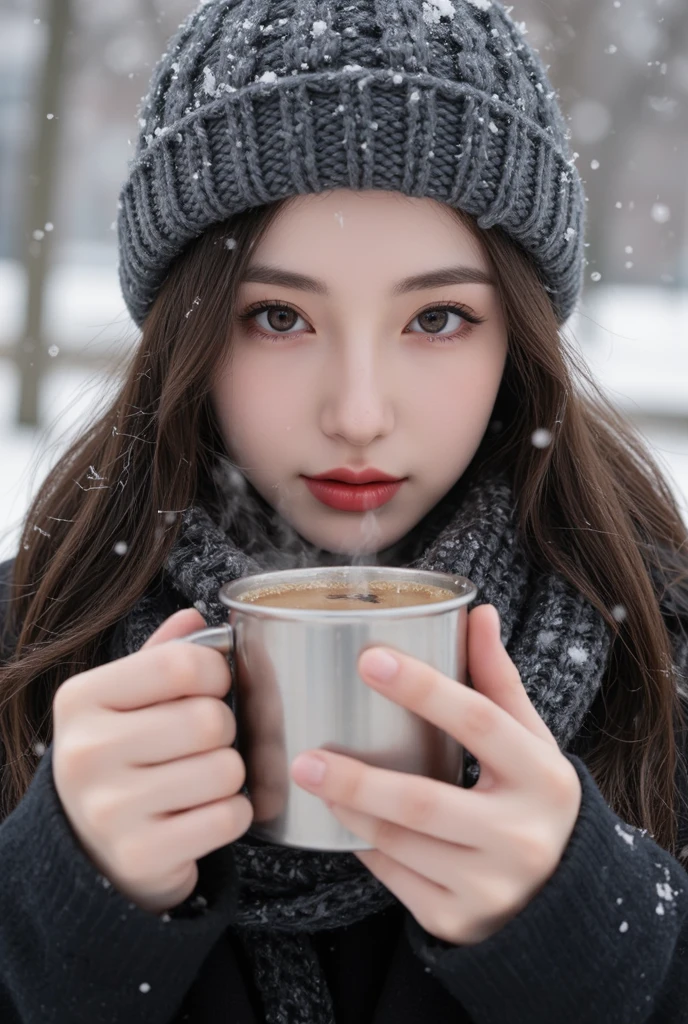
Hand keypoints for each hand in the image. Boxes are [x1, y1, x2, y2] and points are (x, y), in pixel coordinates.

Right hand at [52, 609, 252, 914]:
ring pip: (225, 770)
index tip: (213, 687)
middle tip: (206, 741)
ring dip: (230, 774)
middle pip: (209, 719)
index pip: (180, 664)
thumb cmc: (122, 758)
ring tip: (203, 778)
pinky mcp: (140, 855)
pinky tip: (205, 812)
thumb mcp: (124, 699)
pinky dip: (234, 813)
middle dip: (225, 729)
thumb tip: (195, 616)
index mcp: (81, 699)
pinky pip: (228, 818)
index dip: (216, 672)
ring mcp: (109, 809)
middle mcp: (86, 752)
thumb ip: (160, 656)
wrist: (90, 849)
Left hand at [290, 604, 581, 945]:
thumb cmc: (532, 799)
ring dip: (348, 810)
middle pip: (423, 801)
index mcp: (542, 777)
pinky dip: (364, 847)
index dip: (424, 688)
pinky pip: (393, 879)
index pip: (479, 721)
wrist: (563, 898)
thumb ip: (498, 680)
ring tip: (312, 779)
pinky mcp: (457, 920)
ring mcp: (489, 886)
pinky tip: (343, 823)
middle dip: (356, 778)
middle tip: (305, 755)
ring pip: (399, 843)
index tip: (370, 659)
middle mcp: (521, 835)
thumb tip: (478, 611)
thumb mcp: (529, 741)